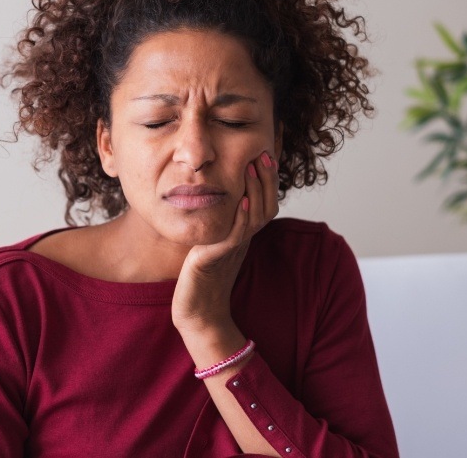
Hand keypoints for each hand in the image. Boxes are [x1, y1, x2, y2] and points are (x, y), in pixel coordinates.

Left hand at [171, 151, 279, 336]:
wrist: (198, 312)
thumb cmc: (203, 278)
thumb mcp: (216, 244)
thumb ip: (224, 224)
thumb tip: (224, 200)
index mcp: (244, 235)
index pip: (264, 204)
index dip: (267, 181)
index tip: (264, 155)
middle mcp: (244, 241)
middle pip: (265, 207)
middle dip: (266, 179)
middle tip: (264, 154)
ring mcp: (233, 250)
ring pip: (254, 217)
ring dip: (255, 191)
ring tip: (252, 167)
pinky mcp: (217, 259)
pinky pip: (235, 236)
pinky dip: (240, 217)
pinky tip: (239, 200)